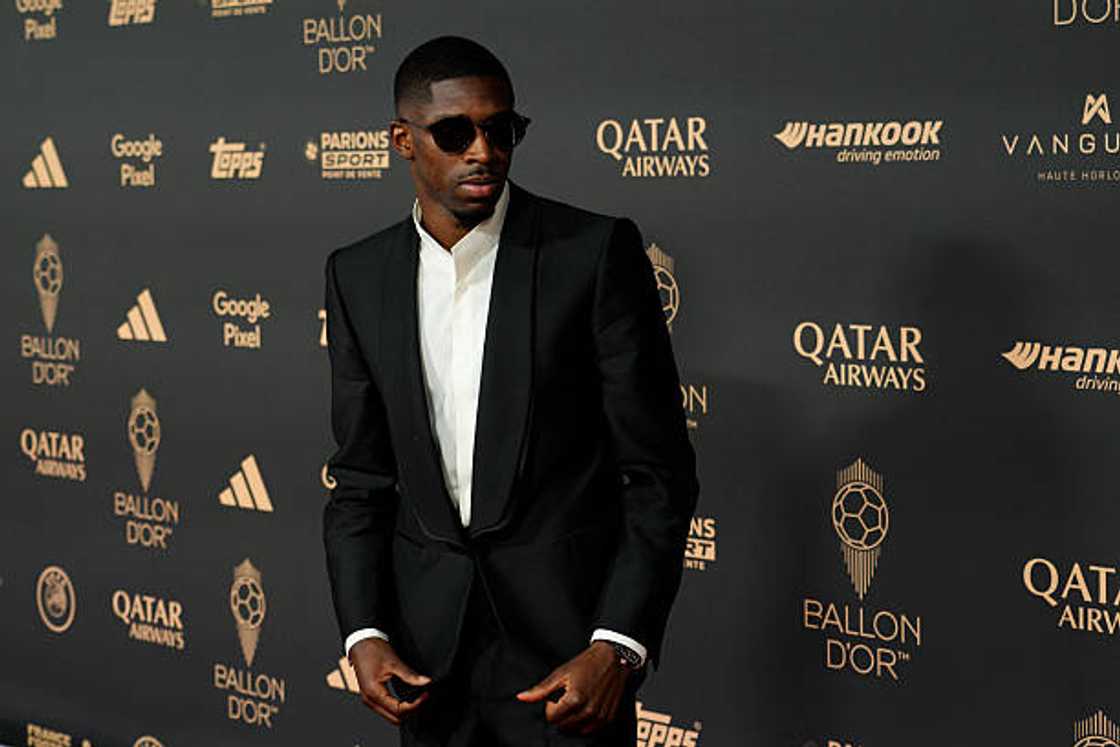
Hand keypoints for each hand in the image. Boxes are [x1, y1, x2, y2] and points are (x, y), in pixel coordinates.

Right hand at [348, 637, 430, 725]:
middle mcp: (369, 699)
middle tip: (422, 698)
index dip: (415, 705)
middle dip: (410, 711)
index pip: (398, 710)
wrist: (360, 643)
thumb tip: (425, 682)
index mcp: (373, 692)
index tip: (425, 695)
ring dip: (404, 710)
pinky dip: (397, 707)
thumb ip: (410, 675)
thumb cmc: (372, 650)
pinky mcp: (371, 696)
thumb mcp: (394, 662)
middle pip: (394, 718)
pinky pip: (386, 709)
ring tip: (416, 698)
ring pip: (390, 716)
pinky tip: (407, 698)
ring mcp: (369, 699)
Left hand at [516, 641, 630, 735]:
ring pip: (576, 730)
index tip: (557, 696)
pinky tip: (586, 706)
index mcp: (574, 699)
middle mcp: (588, 711)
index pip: (551, 718)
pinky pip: (590, 730)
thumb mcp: (560, 673)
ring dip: (573, 719)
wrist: (612, 659)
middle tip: (567, 697)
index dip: (551, 706)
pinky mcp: (608, 719)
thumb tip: (522, 697)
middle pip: (563, 726)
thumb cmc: (585, 664)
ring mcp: (599, 716)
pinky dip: (585, 722)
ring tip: (577, 701)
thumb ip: (540, 690)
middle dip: (561, 714)